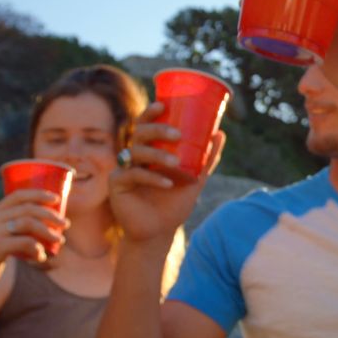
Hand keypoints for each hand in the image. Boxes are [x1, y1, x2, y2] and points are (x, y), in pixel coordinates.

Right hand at [0, 190, 67, 292]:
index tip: (56, 199)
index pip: (18, 195)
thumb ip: (16, 227)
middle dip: (51, 215)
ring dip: (48, 231)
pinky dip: (38, 250)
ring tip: (59, 241)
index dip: (39, 194)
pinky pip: (25, 243)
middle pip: (28, 209)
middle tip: (66, 224)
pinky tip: (41, 258)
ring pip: (28, 223)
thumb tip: (49, 223)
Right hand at [109, 102, 225, 250]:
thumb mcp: (194, 180)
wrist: (158, 232)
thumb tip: (220, 134)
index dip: (149, 113)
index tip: (162, 104)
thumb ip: (205, 159)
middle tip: (177, 134)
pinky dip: (152, 177)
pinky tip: (168, 183)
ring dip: (158, 154)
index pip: (144, 125)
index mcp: (148, 151)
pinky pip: (133, 174)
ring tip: (176, 162)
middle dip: (157, 129)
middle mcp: (133, 157)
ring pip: (136, 152)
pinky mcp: (117, 185)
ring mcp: (122, 169)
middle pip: (139, 134)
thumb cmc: (173, 204)